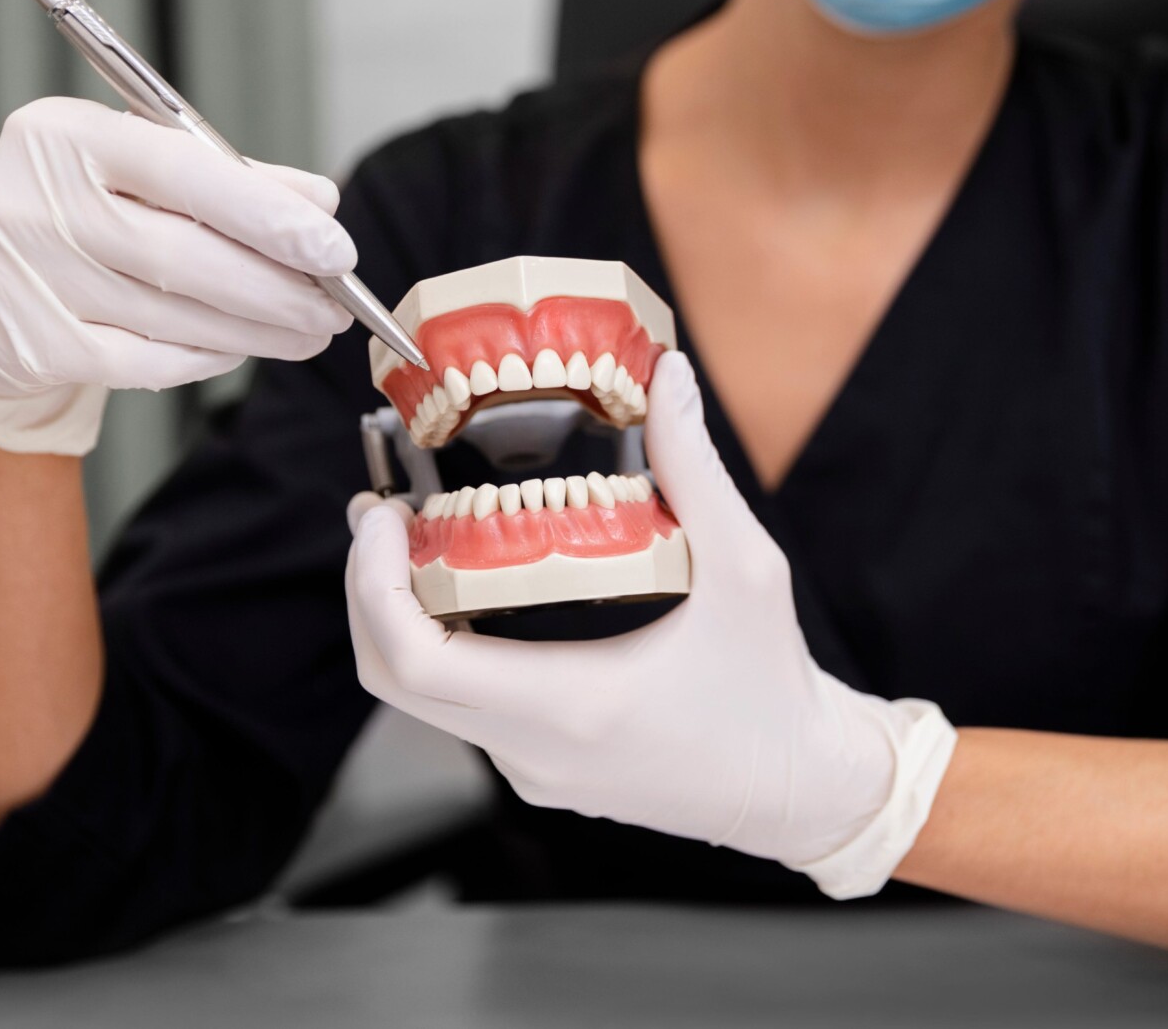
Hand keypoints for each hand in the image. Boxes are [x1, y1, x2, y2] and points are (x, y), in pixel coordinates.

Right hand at [0, 98, 356, 454]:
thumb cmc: (71, 207)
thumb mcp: (135, 166)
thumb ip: (231, 179)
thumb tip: (320, 202)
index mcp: (67, 138)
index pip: (186, 173)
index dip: (270, 216)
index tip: (335, 250)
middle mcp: (39, 204)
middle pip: (189, 257)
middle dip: (281, 290)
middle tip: (336, 306)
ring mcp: (34, 280)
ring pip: (179, 317)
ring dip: (262, 331)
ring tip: (310, 331)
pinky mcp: (37, 346)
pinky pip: (150, 363)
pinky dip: (208, 358)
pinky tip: (240, 348)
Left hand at [345, 352, 957, 897]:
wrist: (797, 789)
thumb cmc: (773, 691)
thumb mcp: (746, 569)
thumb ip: (695, 469)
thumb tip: (668, 379)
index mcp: (566, 705)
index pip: (412, 660)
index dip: (371, 584)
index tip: (381, 518)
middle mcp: (530, 750)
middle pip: (394, 680)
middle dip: (369, 591)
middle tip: (384, 514)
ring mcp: (531, 770)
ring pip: (424, 698)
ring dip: (405, 618)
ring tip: (420, 539)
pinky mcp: (543, 771)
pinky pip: (465, 709)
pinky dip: (446, 647)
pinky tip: (476, 590)